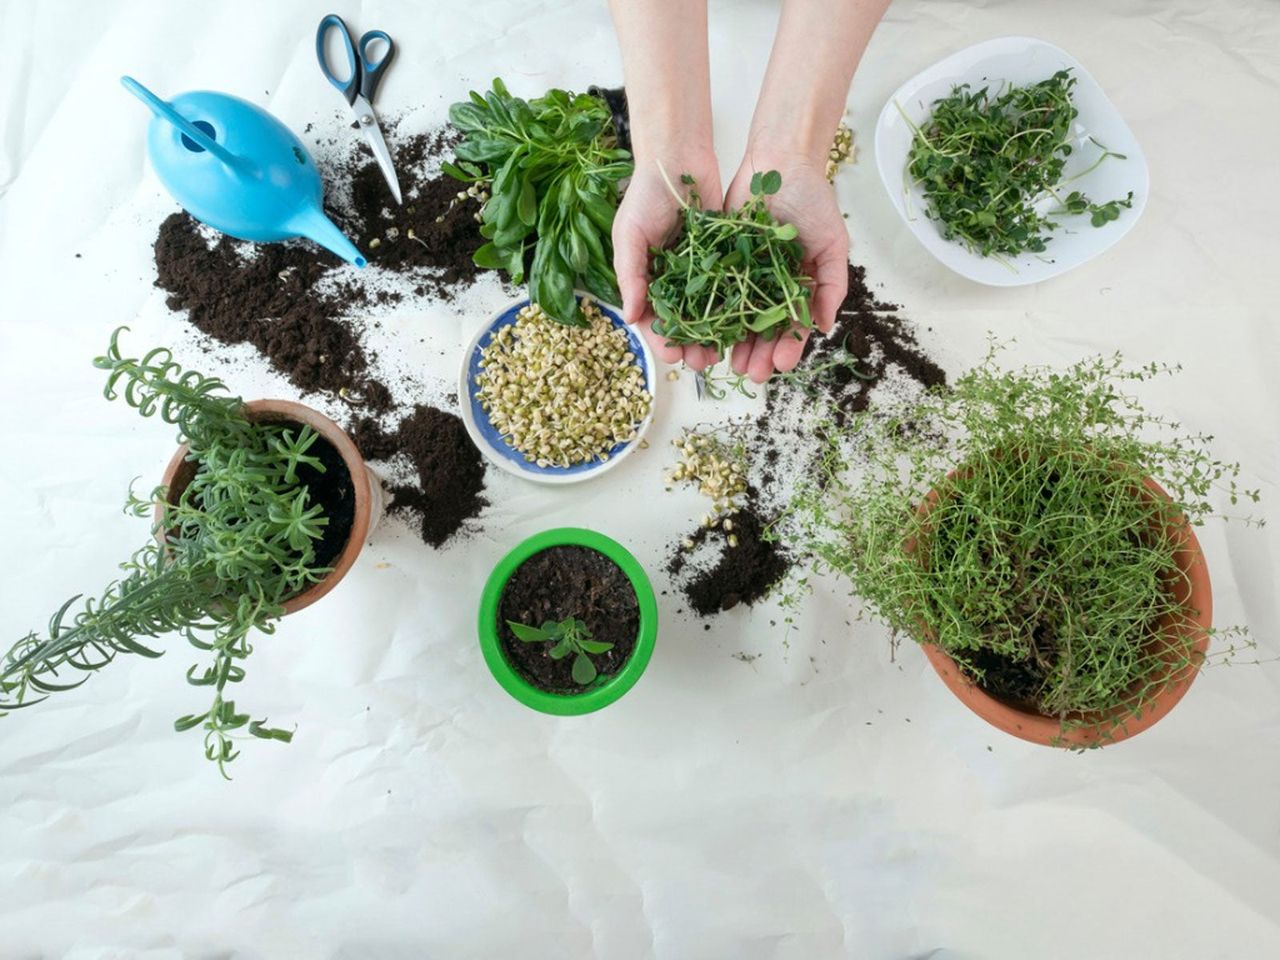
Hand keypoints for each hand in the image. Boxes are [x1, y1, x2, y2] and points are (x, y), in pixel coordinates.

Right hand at [613, 152, 723, 371]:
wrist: (678, 157)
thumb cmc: (646, 194)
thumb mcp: (629, 235)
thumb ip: (630, 275)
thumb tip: (631, 317)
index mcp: (646, 277)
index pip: (652, 318)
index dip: (661, 339)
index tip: (673, 355)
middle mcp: (672, 278)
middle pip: (682, 322)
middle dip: (691, 343)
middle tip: (702, 362)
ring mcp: (699, 269)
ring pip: (708, 311)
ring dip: (714, 333)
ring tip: (724, 352)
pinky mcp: (724, 256)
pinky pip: (729, 287)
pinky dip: (736, 306)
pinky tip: (745, 324)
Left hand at [723, 154, 848, 383]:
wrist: (780, 162)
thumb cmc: (813, 199)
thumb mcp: (833, 242)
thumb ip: (833, 284)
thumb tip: (826, 326)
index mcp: (799, 287)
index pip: (793, 327)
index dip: (788, 348)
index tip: (781, 365)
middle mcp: (770, 287)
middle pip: (762, 330)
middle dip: (757, 354)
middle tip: (750, 375)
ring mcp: (744, 276)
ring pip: (735, 318)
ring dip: (732, 343)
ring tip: (725, 363)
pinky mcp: (718, 262)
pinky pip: (712, 292)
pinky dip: (707, 313)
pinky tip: (702, 332)